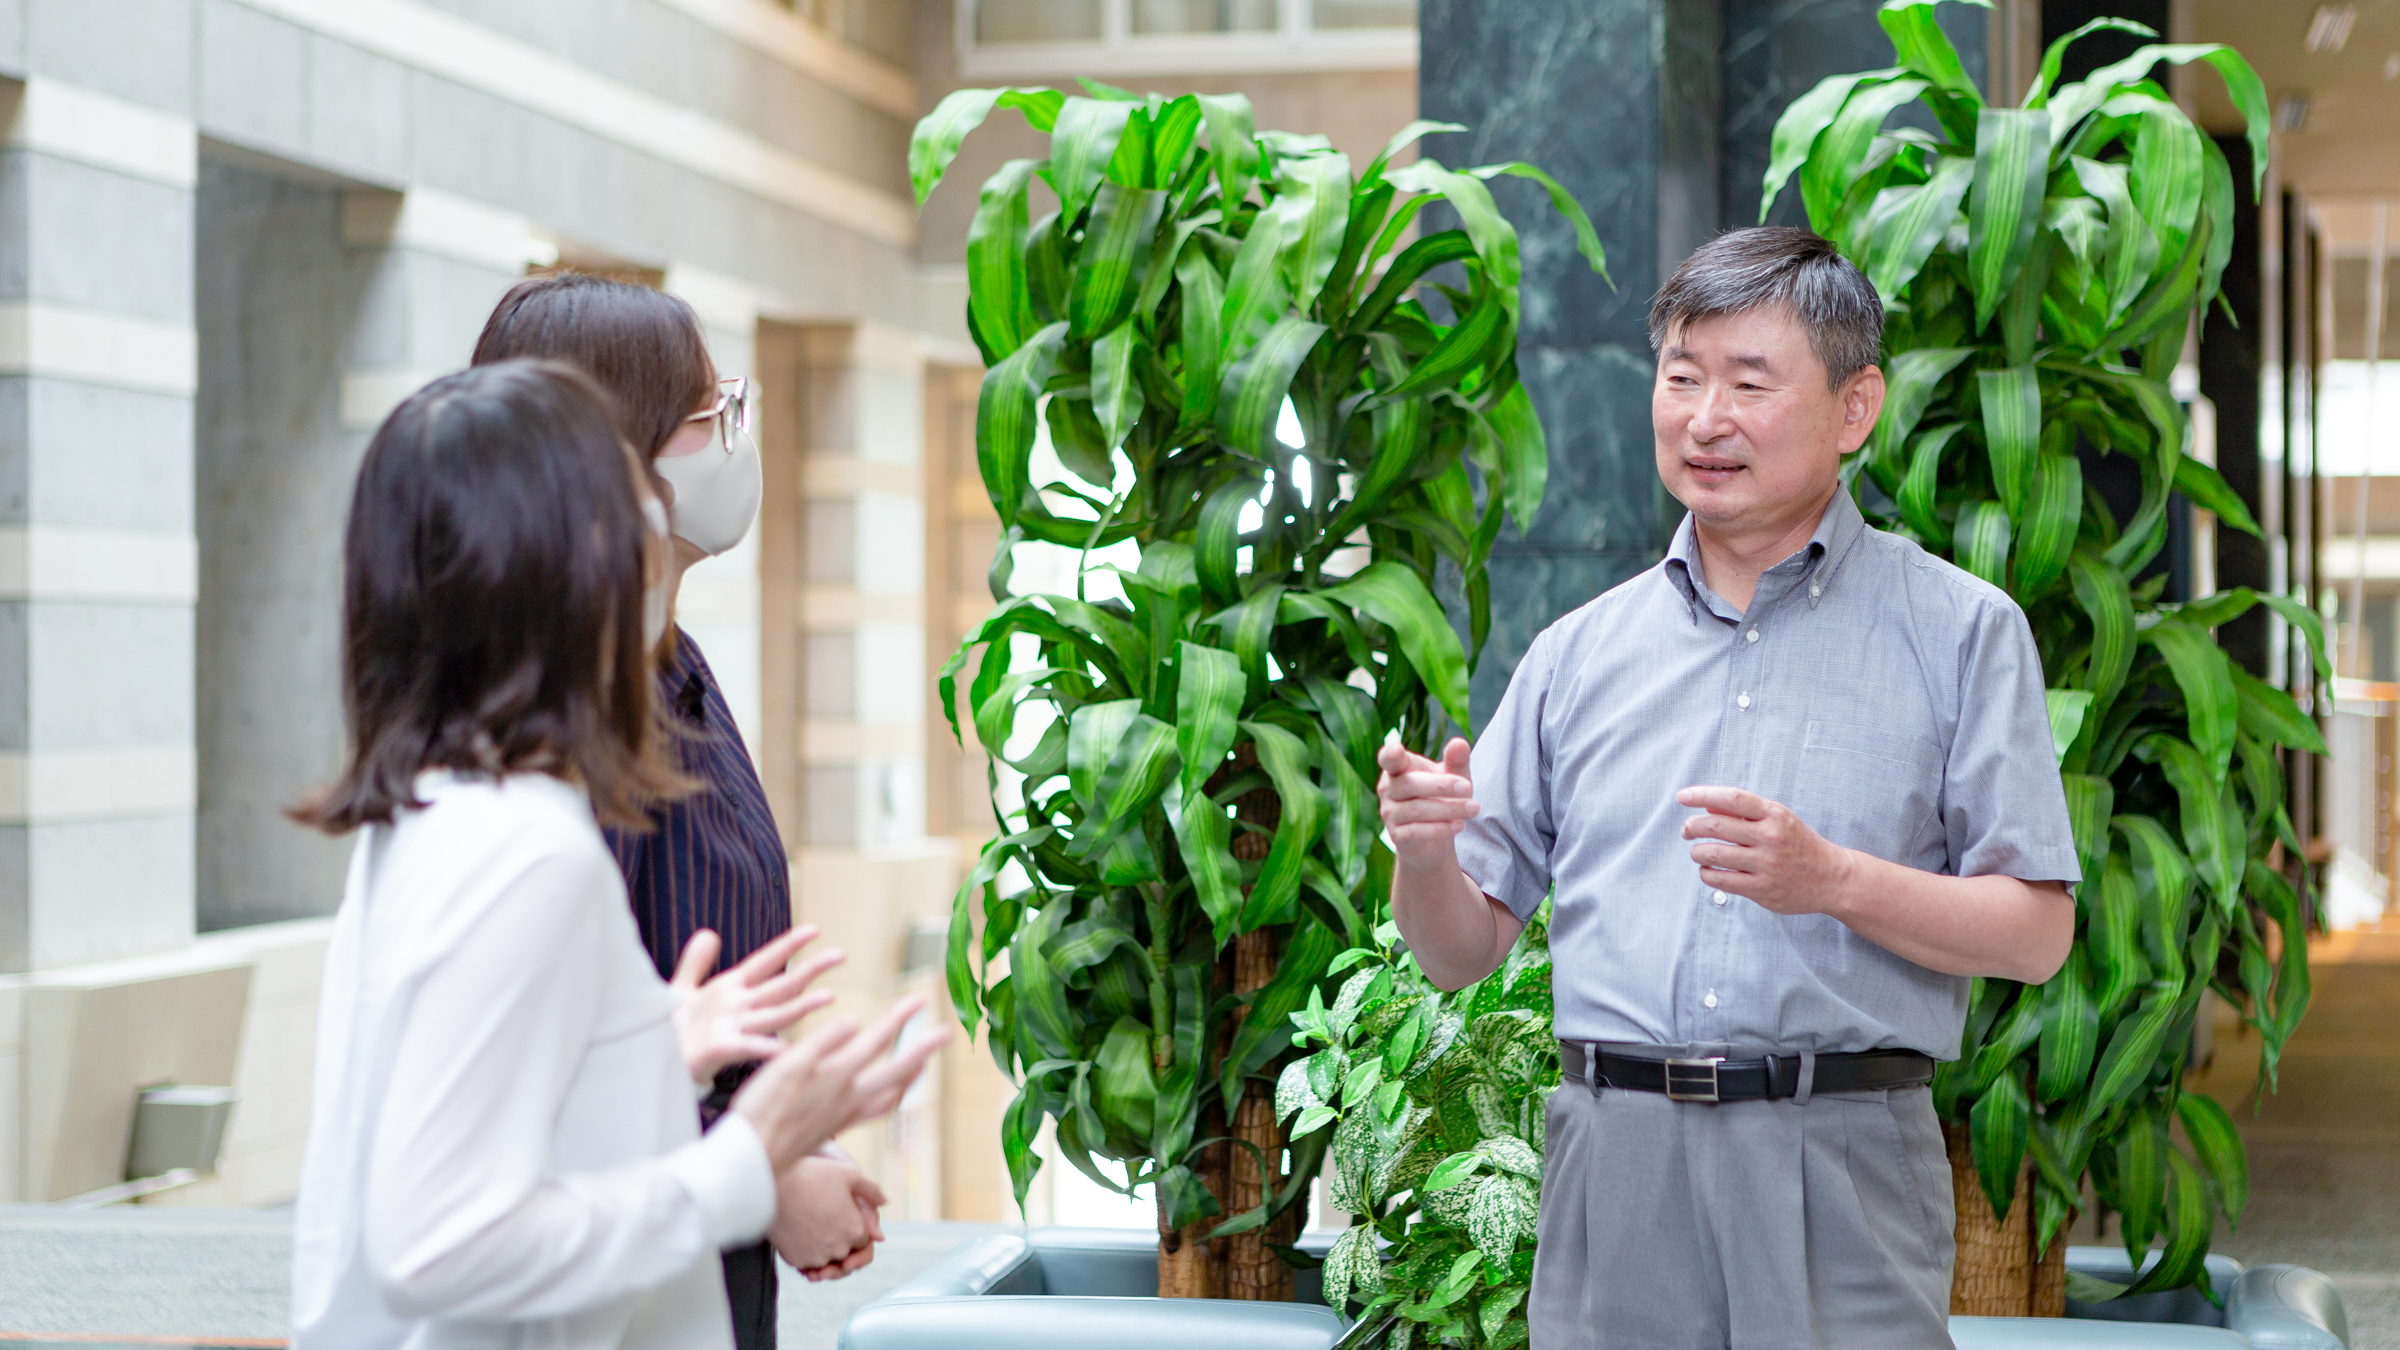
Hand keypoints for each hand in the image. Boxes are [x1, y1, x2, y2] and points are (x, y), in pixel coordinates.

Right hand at [671, 926, 843, 1082]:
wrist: (644, 1060)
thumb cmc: (667, 1030)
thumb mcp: (680, 992)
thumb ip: (696, 964)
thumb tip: (709, 934)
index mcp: (727, 989)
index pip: (764, 962)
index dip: (788, 945)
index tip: (815, 930)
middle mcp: (732, 1004)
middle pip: (779, 985)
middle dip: (810, 969)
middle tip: (841, 955)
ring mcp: (726, 1026)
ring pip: (772, 1013)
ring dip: (801, 1006)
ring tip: (830, 997)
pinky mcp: (716, 1049)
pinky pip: (746, 1048)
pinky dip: (765, 1048)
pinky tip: (786, 1048)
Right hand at [730, 995, 949, 1173]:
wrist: (751, 1159)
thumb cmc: (763, 1110)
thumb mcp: (787, 1067)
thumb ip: (822, 1043)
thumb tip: (854, 1022)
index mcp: (838, 1077)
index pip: (877, 1041)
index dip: (899, 1019)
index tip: (920, 1000)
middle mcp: (849, 1098)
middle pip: (898, 1071)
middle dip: (923, 1050)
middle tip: (946, 1034)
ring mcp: (844, 1116)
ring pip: (891, 1097)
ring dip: (910, 1077)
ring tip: (921, 1065)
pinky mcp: (834, 1128)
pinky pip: (875, 1112)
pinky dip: (889, 1099)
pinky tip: (884, 1095)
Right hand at [771, 1151, 887, 1280]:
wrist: (773, 1183)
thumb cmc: (812, 1175)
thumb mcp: (849, 1175)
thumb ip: (871, 1191)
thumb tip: (885, 1202)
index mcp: (855, 1230)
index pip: (863, 1240)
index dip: (854, 1227)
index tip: (842, 1215)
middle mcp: (838, 1248)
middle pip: (845, 1252)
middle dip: (840, 1239)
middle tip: (825, 1219)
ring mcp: (816, 1257)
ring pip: (826, 1259)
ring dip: (823, 1248)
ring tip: (812, 1225)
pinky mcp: (796, 1260)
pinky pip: (806, 1262)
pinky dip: (806, 1252)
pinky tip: (800, 1232)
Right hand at [1376, 738, 1478, 869]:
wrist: (1433, 840)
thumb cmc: (1441, 797)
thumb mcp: (1452, 776)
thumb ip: (1456, 760)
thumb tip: (1460, 743)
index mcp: (1398, 768)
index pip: (1388, 759)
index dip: (1390, 755)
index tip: (1397, 750)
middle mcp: (1388, 789)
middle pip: (1409, 784)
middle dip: (1441, 786)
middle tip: (1468, 787)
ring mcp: (1390, 813)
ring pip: (1417, 809)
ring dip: (1449, 808)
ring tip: (1474, 808)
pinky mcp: (1397, 836)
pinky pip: (1417, 831)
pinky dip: (1440, 828)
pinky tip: (1459, 825)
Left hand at [1676, 786, 1857, 916]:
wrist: (1832, 878)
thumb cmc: (1798, 845)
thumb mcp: (1778, 820)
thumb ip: (1744, 812)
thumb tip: (1707, 805)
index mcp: (1775, 814)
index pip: (1732, 798)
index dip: (1702, 795)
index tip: (1682, 797)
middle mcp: (1771, 837)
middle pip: (1716, 825)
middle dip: (1692, 826)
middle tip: (1686, 830)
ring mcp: (1766, 865)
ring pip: (1713, 854)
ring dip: (1697, 851)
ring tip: (1698, 851)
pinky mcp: (1762, 890)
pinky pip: (1720, 880)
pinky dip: (1706, 873)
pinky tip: (1708, 870)